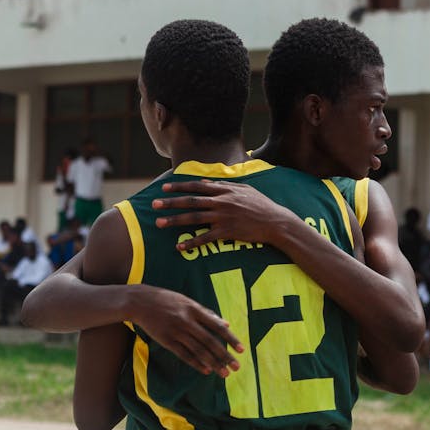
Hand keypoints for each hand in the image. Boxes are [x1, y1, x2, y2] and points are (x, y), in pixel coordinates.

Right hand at [134, 286, 243, 377]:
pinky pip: (184, 355)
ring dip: (213, 363)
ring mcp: (176, 332)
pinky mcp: (166, 341)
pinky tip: (206, 370)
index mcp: (194, 309)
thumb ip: (206, 313)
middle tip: (236, 367)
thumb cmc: (167, 300)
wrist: (140, 302)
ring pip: (198, 351)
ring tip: (224, 373)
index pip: (217, 326)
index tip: (241, 350)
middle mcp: (187, 321)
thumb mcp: (187, 301)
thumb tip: (226, 323)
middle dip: (225, 355)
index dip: (230, 339)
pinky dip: (196, 363)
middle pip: (209, 341)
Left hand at [152, 180, 299, 249]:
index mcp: (225, 191)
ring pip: (194, 218)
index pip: (197, 186)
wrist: (276, 222)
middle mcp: (222, 202)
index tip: (164, 187)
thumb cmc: (262, 205)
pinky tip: (180, 247)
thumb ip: (226, 185)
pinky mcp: (227, 232)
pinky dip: (192, 243)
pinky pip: (206, 238)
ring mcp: (224, 217)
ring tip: (159, 223)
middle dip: (171, 203)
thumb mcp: (245, 189)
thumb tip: (207, 182)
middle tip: (154, 205)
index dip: (180, 186)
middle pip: (191, 201)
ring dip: (175, 221)